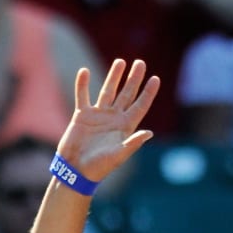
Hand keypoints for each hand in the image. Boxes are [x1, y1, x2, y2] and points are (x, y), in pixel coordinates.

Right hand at [56, 59, 159, 184]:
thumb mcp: (118, 156)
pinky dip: (82, 84)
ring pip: (108, 91)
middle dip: (134, 79)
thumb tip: (150, 133)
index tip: (156, 78)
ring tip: (121, 62)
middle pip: (127, 94)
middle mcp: (113, 119)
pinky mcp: (82, 115)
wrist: (76, 170)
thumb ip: (133, 143)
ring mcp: (98, 115)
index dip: (148, 93)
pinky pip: (83, 95)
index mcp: (125, 127)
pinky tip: (85, 72)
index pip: (140, 106)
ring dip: (114, 76)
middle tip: (140, 63)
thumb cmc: (99, 167)